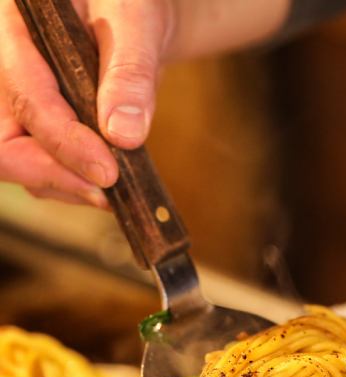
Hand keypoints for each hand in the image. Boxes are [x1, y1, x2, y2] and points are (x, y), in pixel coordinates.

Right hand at [0, 0, 288, 207]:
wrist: (131, 21)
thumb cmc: (130, 8)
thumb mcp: (137, 24)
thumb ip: (130, 74)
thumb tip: (125, 136)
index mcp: (16, 29)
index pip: (26, 97)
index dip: (64, 142)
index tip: (107, 173)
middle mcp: (4, 69)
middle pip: (3, 142)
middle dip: (54, 174)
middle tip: (105, 194)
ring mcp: (15, 101)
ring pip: (20, 161)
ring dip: (67, 184)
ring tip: (115, 191)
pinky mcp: (35, 126)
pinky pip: (41, 166)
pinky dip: (73, 183)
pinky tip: (106, 185)